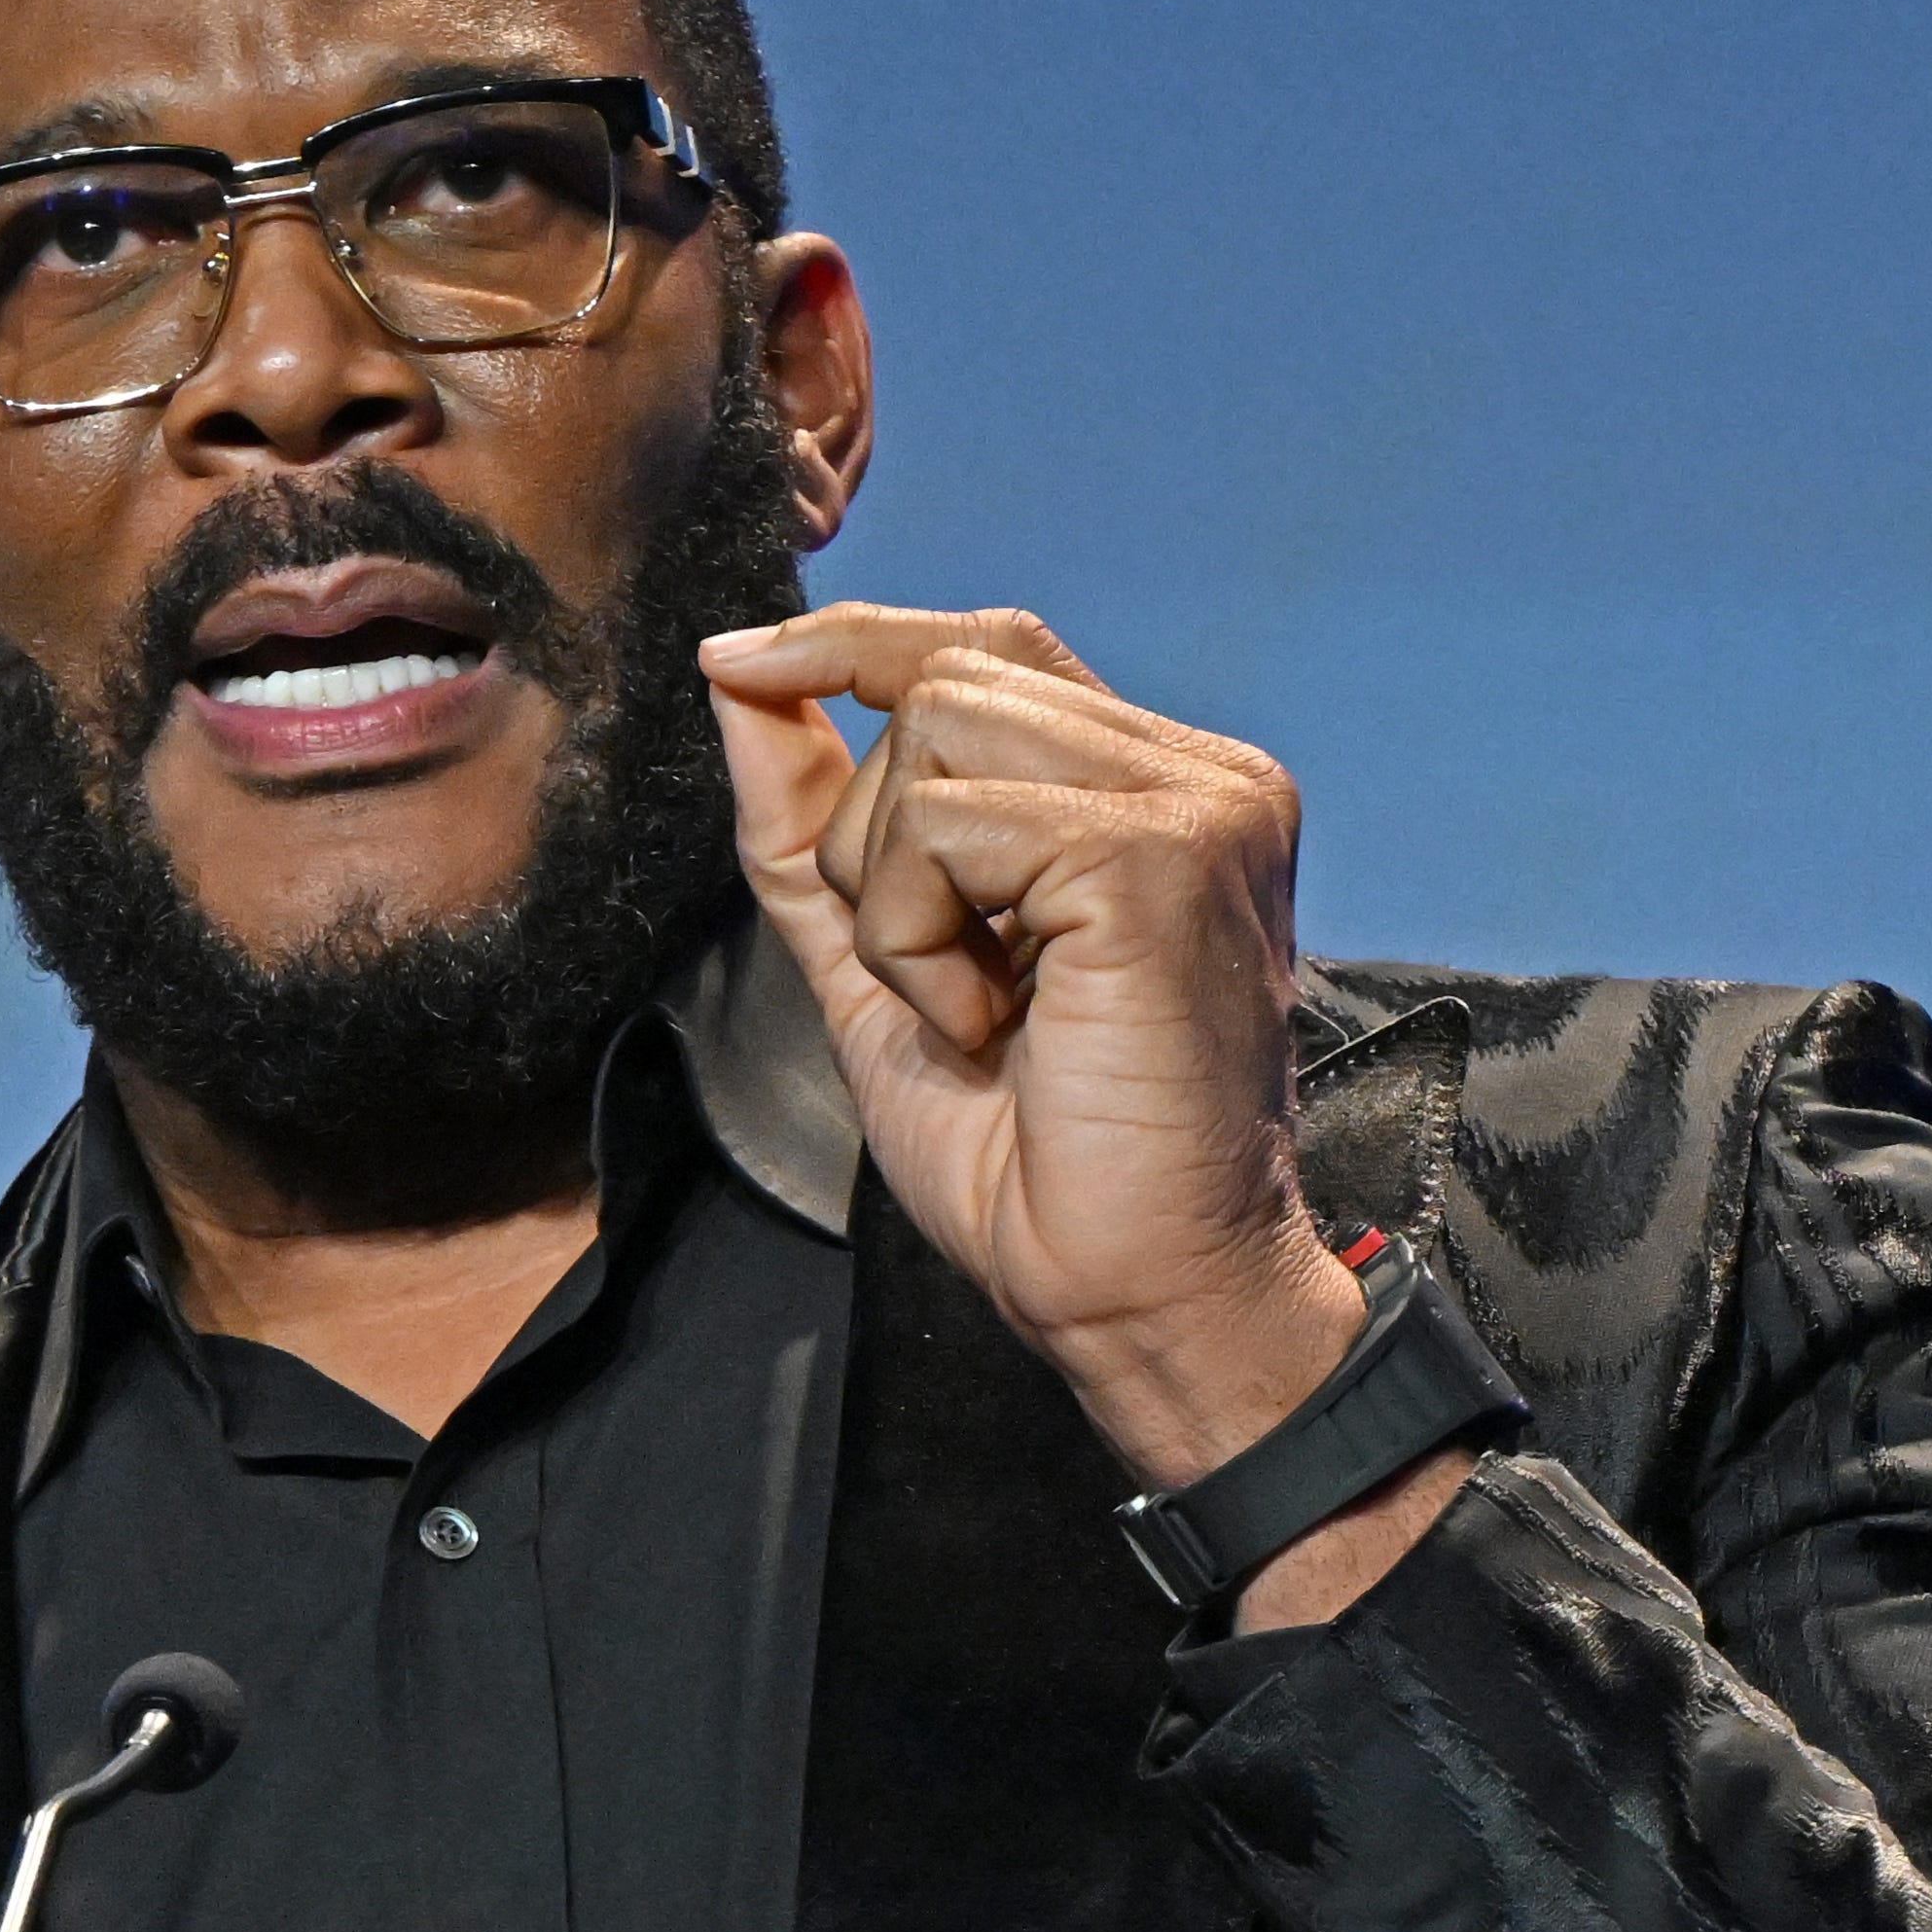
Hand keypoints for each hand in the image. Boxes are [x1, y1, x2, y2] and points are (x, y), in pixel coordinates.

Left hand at [700, 603, 1363, 1496]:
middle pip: (948, 675)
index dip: (854, 643)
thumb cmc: (1034, 1165)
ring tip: (971, 1008)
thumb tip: (738, 681)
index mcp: (1156, 793)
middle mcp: (1199, 775)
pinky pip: (942, 824)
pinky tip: (987, 1023)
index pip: (991, 650)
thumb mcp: (882, 966)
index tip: (732, 664)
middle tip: (932, 977)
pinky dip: (918, 939)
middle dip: (869, 831)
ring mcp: (1196, 803)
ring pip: (934, 731)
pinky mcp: (1159, 852)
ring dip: (894, 896)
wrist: (1128, 1288)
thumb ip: (815, 829)